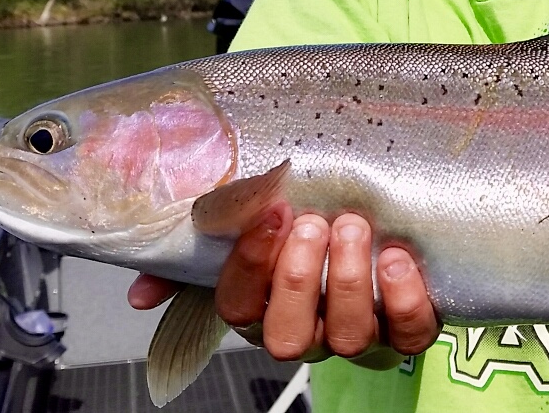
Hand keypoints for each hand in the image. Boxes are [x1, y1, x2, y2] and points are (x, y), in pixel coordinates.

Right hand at [128, 205, 439, 367]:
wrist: (381, 235)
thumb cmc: (307, 231)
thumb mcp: (253, 230)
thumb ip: (198, 250)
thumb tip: (139, 294)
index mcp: (261, 309)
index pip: (236, 307)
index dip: (250, 265)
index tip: (270, 213)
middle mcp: (306, 331)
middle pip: (287, 334)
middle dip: (298, 279)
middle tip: (314, 223)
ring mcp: (357, 335)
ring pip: (347, 335)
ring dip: (348, 282)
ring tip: (354, 228)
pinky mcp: (407, 331)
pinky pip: (409, 333)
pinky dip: (404, 297)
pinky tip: (395, 257)